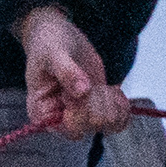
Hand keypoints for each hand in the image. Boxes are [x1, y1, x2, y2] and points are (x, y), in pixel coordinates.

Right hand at [12, 6, 130, 139]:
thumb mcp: (53, 53)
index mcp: (43, 112)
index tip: (84, 88)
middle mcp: (62, 119)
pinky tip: (112, 90)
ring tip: (101, 85)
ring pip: (109, 124)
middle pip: (93, 126)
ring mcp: (82, 116)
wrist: (60, 38)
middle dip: (98, 101)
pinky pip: (120, 121)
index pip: (70, 128)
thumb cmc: (49, 44)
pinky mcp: (98, 111)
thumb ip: (66, 71)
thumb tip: (82, 91)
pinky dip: (122, 105)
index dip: (83, 110)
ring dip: (111, 102)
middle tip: (91, 81)